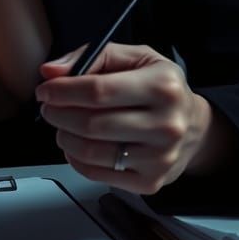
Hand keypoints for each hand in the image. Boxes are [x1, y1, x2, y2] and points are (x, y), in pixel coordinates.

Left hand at [35, 41, 211, 194]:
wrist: (192, 126)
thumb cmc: (159, 88)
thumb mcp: (135, 58)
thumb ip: (92, 57)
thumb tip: (52, 72)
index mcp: (163, 86)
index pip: (98, 91)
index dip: (62, 91)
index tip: (45, 90)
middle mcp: (166, 125)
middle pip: (91, 124)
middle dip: (58, 115)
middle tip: (49, 107)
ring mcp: (159, 158)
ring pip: (91, 152)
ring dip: (63, 137)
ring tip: (62, 125)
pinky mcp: (149, 182)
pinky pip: (96, 174)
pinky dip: (76, 158)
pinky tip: (77, 144)